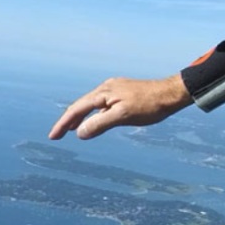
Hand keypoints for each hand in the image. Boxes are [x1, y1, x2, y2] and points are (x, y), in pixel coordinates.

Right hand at [48, 74, 191, 139]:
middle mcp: (106, 88)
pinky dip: (93, 114)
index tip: (53, 137)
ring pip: (91, 104)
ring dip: (80, 117)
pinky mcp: (123, 93)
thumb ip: (100, 124)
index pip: (77, 109)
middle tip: (56, 136)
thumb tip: (79, 133)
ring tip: (71, 130)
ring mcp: (115, 89)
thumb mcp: (123, 116)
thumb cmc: (150, 105)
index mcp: (104, 92)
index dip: (63, 123)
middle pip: (81, 105)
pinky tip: (95, 121)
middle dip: (67, 120)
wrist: (171, 94)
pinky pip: (101, 104)